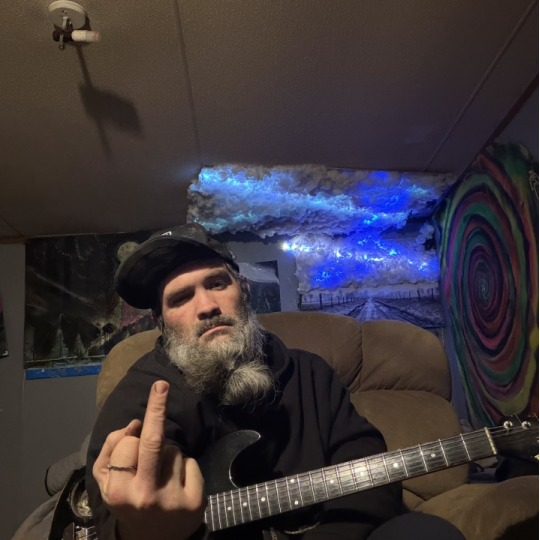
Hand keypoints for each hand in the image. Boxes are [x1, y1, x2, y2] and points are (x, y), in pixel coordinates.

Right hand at [93, 381, 206, 539]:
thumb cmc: (128, 501)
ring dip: (168, 454)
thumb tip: (133, 424)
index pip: (127, 445)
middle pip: (153, 441)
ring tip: (162, 477)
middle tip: (161, 385)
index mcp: (118, 492)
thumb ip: (110, 450)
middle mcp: (145, 496)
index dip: (130, 437)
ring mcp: (172, 499)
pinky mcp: (195, 500)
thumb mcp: (106, 482)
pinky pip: (190, 462)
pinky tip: (178, 484)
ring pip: (174, 450)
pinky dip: (185, 466)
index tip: (133, 426)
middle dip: (157, 409)